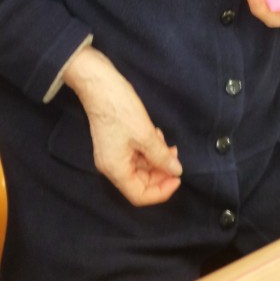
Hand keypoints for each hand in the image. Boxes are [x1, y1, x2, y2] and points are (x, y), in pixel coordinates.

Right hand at [64, 47, 181, 205]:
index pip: (139, 195)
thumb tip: (176, 171)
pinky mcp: (116, 142)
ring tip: (167, 143)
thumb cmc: (121, 109)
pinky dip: (149, 148)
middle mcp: (112, 166)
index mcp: (115, 170)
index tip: (178, 178)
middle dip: (161, 172)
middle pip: (140, 182)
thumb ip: (161, 156)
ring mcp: (113, 154)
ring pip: (140, 167)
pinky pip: (136, 154)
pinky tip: (156, 135)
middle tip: (176, 158)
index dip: (161, 191)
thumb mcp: (145, 134)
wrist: (101, 85)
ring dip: (157, 158)